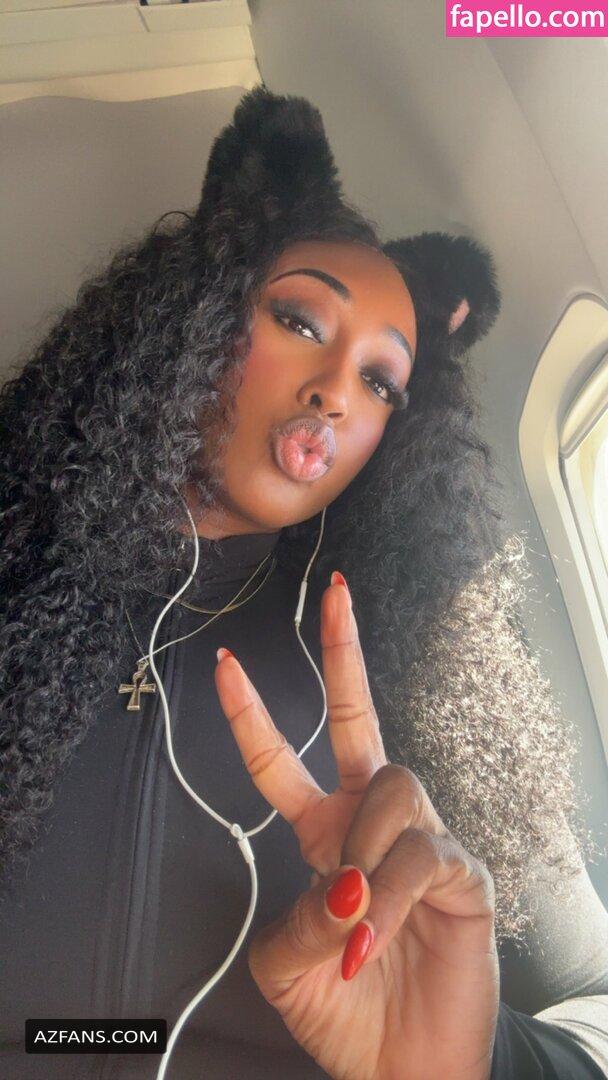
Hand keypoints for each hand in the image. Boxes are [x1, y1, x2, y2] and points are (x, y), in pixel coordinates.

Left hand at [214, 572, 498, 1079]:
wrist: (402, 1069)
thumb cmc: (343, 1011)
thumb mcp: (285, 966)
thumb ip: (298, 920)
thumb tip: (343, 882)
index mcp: (323, 833)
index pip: (285, 761)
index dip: (253, 715)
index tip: (227, 665)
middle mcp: (371, 822)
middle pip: (360, 718)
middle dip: (345, 652)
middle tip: (334, 594)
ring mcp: (419, 839)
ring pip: (392, 789)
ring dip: (362, 854)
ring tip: (355, 919)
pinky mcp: (460, 869)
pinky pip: (422, 852)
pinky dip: (390, 897)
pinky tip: (377, 936)